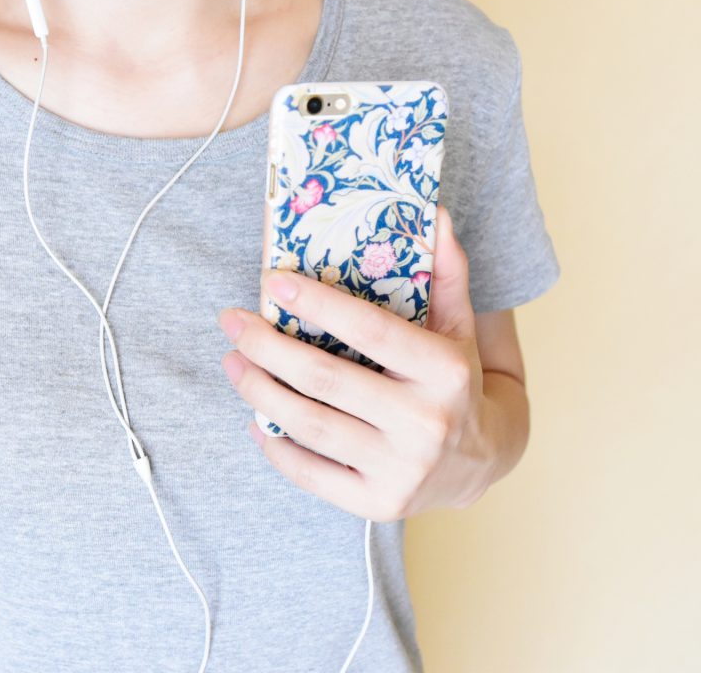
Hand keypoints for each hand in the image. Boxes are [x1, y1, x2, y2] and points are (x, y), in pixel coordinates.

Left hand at [217, 206, 499, 521]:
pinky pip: (310, 475)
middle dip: (267, 346)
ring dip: (258, 390)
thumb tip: (433, 213)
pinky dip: (275, 446)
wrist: (485, 458)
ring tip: (233, 362)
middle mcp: (425, 423)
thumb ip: (446, 272)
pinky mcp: (378, 503)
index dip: (317, 303)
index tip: (271, 281)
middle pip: (324, 379)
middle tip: (233, 322)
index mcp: (445, 372)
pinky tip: (257, 418)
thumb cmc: (457, 379)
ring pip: (308, 425)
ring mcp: (401, 470)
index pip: (370, 330)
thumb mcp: (459, 326)